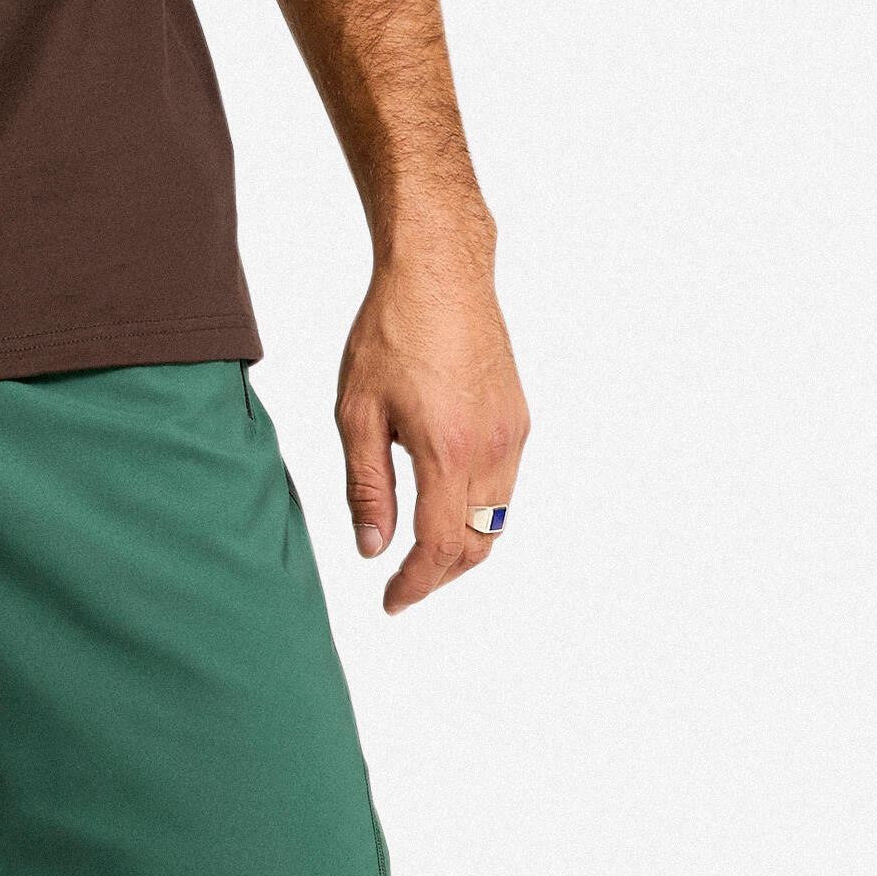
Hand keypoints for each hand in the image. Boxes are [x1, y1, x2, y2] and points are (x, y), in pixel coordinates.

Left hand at [337, 236, 528, 613]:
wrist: (441, 273)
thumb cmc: (392, 332)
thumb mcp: (357, 414)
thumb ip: (366, 487)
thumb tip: (371, 548)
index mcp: (447, 451)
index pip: (437, 546)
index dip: (414, 585)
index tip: (391, 602)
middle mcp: (490, 449)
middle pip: (474, 545)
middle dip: (439, 576)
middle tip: (402, 585)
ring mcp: (511, 434)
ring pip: (496, 521)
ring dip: (461, 548)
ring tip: (421, 554)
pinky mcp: (519, 419)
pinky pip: (504, 488)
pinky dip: (477, 513)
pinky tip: (443, 506)